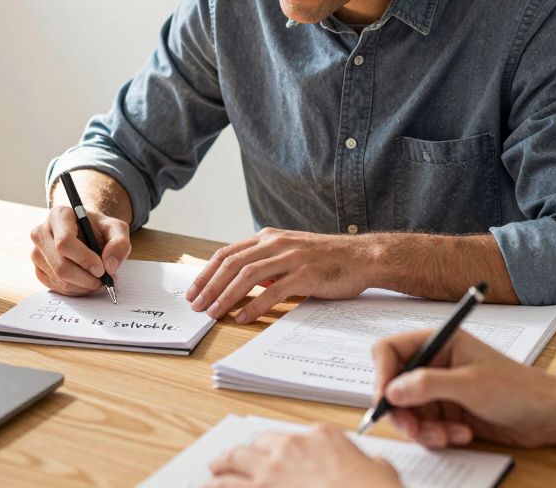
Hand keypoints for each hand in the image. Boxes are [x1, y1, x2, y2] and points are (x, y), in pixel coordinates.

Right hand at [29, 205, 130, 295]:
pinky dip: (75, 290)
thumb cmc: (99, 229)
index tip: (101, 269)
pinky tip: (85, 282)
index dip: (84, 259)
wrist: (86, 233)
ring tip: (97, 280)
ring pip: (59, 279)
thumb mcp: (116, 229)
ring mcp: (37, 252)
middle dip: (85, 279)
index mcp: (59, 216)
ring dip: (83, 286)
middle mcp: (41, 232)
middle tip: (103, 281)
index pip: (64, 242)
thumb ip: (120, 243)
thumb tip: (109, 265)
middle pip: (60, 265)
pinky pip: (56, 287)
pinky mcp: (38, 269)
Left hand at [185, 228, 374, 322]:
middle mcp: (275, 243)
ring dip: (226, 296)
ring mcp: (291, 257)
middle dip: (209, 286)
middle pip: (232, 264)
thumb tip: (241, 282)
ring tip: (213, 313)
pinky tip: (242, 318)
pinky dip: (254, 306)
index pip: (227, 253)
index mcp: (269, 237)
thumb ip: (266, 263)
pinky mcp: (306, 275)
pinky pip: (273, 292)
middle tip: (196, 306)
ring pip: (247, 276)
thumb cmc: (326, 258)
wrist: (362, 257)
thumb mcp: (290, 252)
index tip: (193, 291)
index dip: (206, 273)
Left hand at [204, 425, 401, 487]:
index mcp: (320, 437)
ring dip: (220, 469)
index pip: (291, 438)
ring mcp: (271, 473)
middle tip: (231, 460)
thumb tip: (365, 466)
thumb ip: (363, 462)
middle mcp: (290, 449)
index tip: (276, 456)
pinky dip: (216, 487)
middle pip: (257, 445)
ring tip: (213, 473)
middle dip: (242, 453)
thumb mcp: (380, 470)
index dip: (280, 449)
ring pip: (233, 464)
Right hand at [372, 329, 555, 448]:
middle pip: (393, 386)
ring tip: (447, 435)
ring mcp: (439, 390)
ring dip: (423, 429)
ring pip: (407, 412)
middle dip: (402, 411)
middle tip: (414, 429)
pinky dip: (437, 436)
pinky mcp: (446, 412)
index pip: (390, 351)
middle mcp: (434, 364)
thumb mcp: (470, 385)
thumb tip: (392, 390)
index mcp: (439, 342)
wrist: (547, 415)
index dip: (382, 374)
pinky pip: (424, 427)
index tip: (385, 399)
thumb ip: (428, 385)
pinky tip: (461, 434)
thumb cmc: (517, 388)